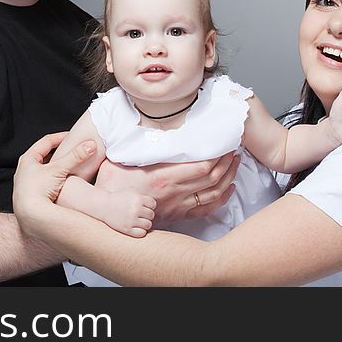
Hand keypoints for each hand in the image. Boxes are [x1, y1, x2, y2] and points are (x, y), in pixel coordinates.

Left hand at [12, 132, 97, 235]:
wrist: (29, 216)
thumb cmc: (38, 190)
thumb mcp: (58, 170)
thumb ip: (75, 157)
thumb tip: (90, 145)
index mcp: (27, 159)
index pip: (45, 142)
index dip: (60, 137)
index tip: (71, 136)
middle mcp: (24, 171)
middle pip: (45, 156)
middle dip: (59, 153)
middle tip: (71, 151)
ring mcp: (27, 185)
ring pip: (45, 171)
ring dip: (57, 168)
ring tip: (69, 167)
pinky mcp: (32, 197)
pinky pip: (45, 183)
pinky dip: (55, 180)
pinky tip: (63, 184)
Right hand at [95, 153, 239, 227]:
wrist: (106, 212)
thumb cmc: (111, 185)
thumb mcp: (121, 159)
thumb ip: (138, 145)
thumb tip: (144, 126)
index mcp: (163, 176)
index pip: (201, 166)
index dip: (217, 155)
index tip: (223, 143)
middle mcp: (174, 193)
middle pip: (212, 178)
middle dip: (227, 163)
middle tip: (234, 150)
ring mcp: (177, 206)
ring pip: (213, 194)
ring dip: (228, 178)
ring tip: (235, 164)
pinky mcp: (177, 215)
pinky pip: (206, 209)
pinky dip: (221, 199)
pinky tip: (228, 190)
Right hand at [102, 189, 156, 237]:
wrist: (103, 206)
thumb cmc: (118, 199)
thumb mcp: (131, 193)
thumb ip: (143, 198)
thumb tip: (157, 206)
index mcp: (137, 198)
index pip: (153, 204)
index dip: (148, 206)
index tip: (142, 207)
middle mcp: (135, 209)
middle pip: (151, 215)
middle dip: (146, 215)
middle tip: (138, 215)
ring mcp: (131, 220)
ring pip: (148, 225)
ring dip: (144, 224)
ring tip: (137, 221)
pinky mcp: (127, 229)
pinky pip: (142, 233)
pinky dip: (140, 231)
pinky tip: (135, 228)